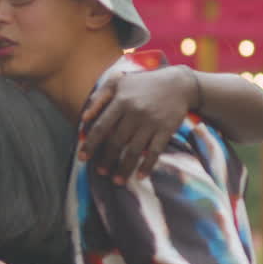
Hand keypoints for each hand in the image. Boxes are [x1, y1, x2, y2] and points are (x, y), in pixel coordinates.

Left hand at [79, 66, 192, 181]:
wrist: (179, 84)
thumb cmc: (143, 83)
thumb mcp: (118, 82)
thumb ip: (99, 97)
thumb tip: (84, 117)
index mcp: (121, 101)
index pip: (101, 127)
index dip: (90, 144)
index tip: (83, 158)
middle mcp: (135, 112)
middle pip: (116, 142)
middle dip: (106, 160)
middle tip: (100, 172)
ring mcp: (152, 122)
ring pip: (134, 151)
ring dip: (124, 168)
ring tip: (116, 180)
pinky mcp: (166, 130)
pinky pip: (155, 152)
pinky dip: (147, 166)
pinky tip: (139, 176)